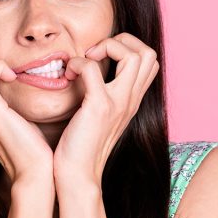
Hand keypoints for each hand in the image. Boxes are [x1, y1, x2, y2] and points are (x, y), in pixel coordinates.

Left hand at [52, 32, 159, 188]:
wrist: (78, 177)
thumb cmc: (80, 147)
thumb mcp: (99, 117)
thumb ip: (102, 95)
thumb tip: (89, 72)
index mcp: (132, 100)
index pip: (150, 61)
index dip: (128, 47)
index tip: (99, 56)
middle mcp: (131, 100)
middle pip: (149, 52)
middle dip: (121, 40)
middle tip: (95, 54)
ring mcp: (118, 103)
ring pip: (135, 55)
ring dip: (107, 46)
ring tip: (85, 60)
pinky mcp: (99, 107)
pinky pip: (92, 68)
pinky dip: (77, 62)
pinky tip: (67, 75)